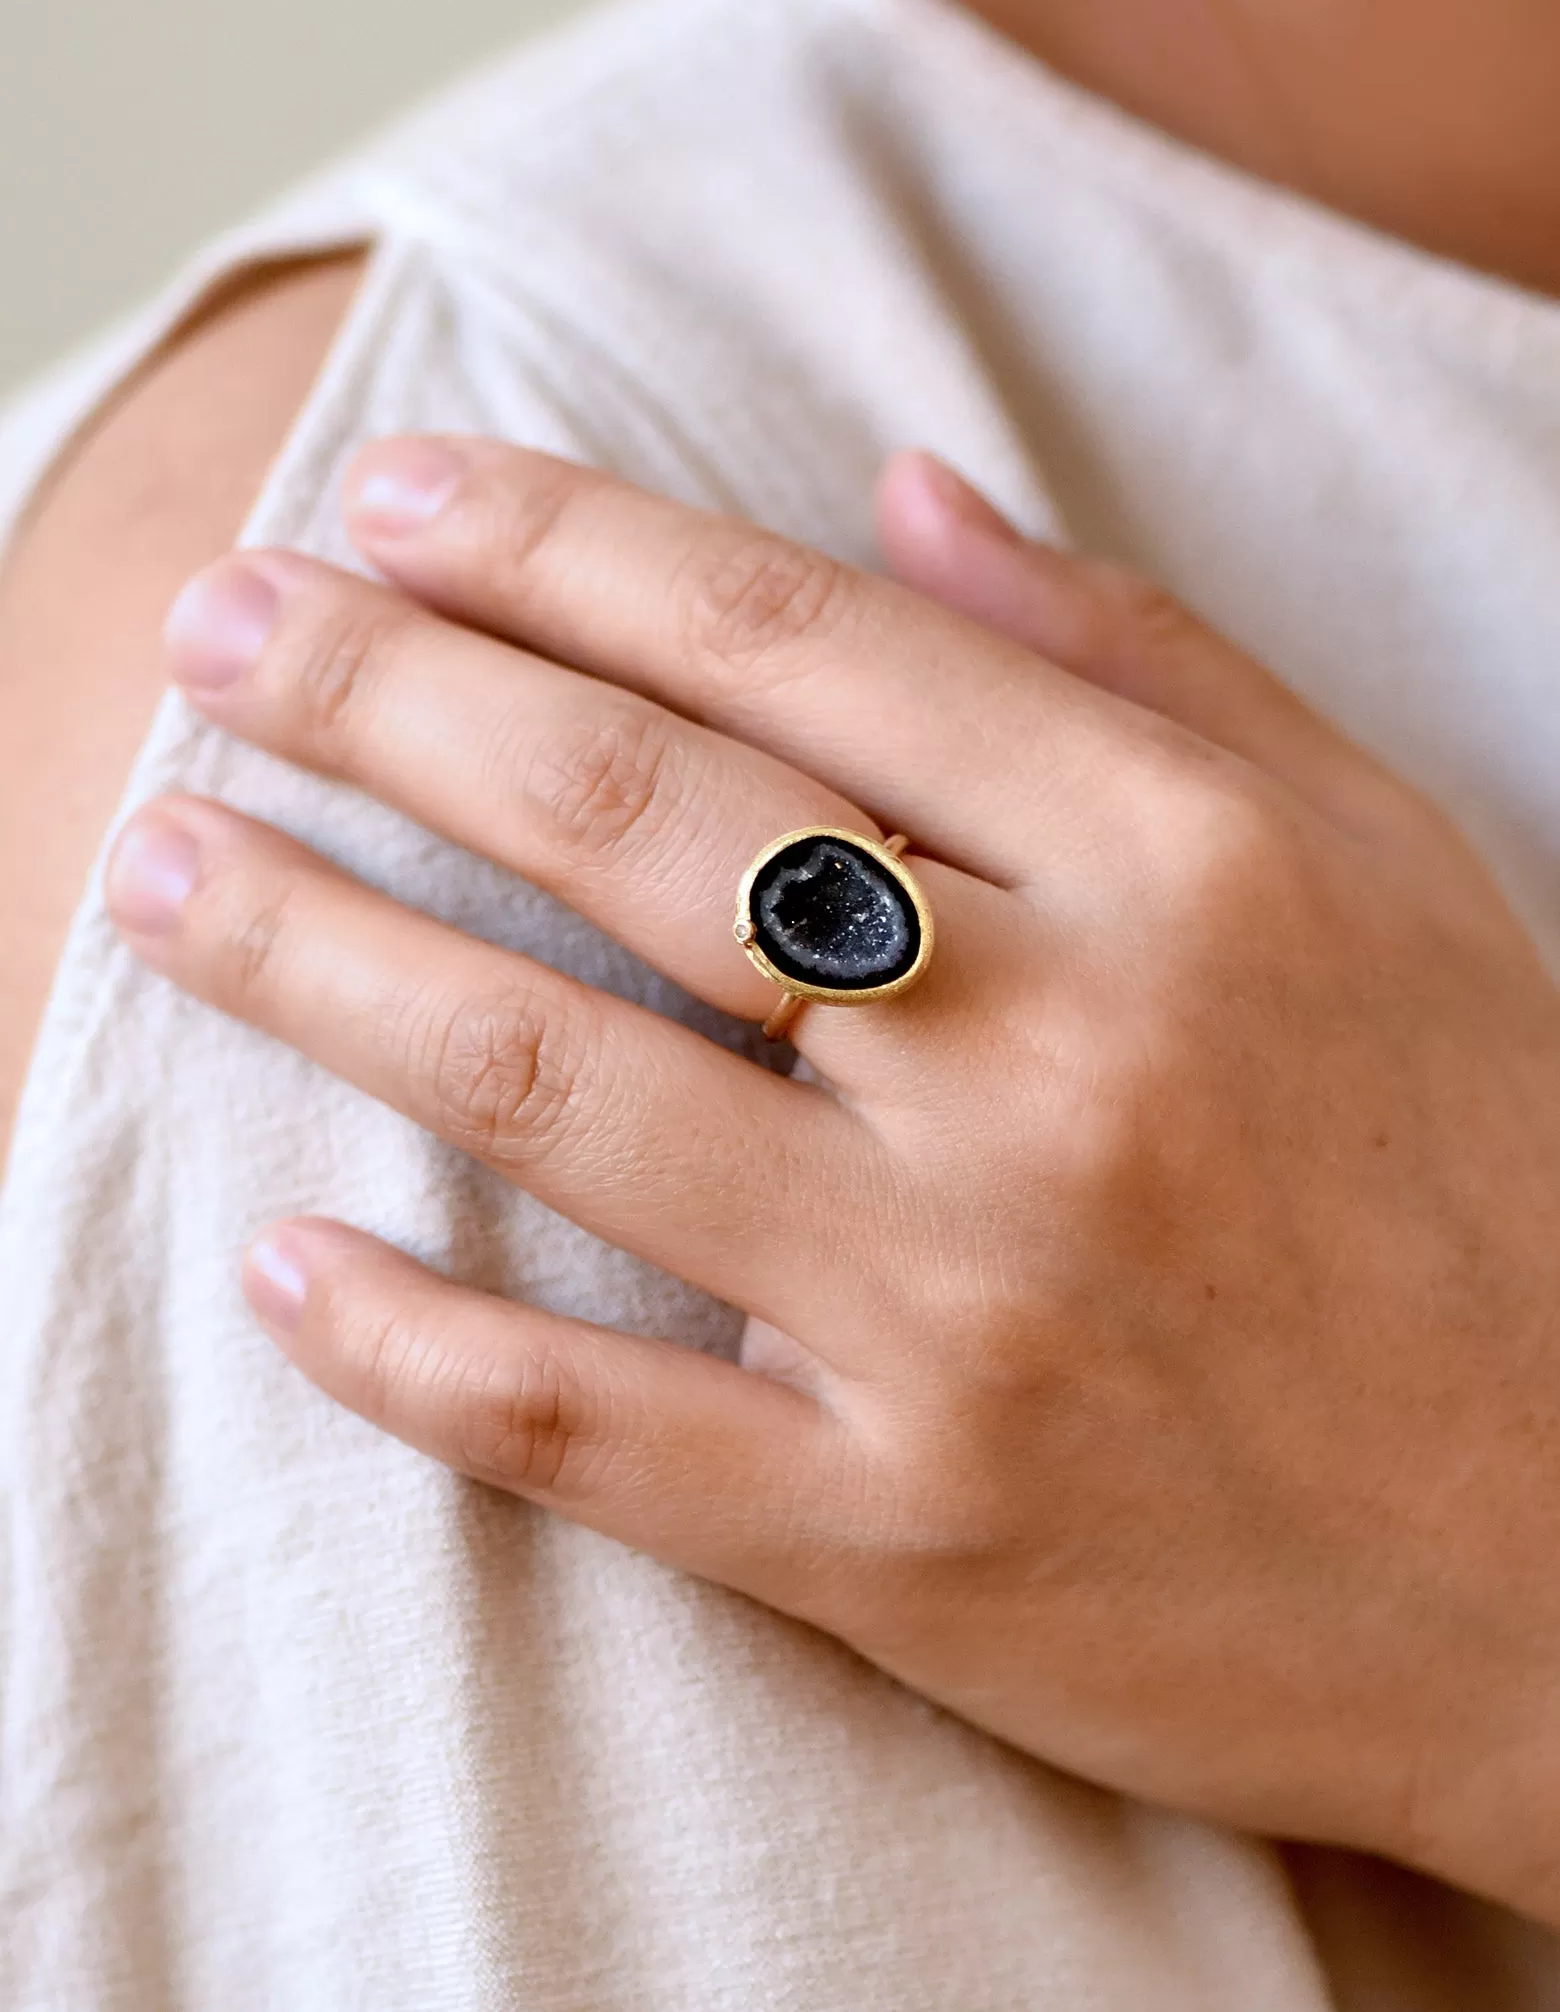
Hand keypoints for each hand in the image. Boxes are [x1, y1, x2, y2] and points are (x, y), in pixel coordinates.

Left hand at [105, 440, 1559, 1920]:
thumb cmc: (1492, 1174)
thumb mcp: (1370, 864)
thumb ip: (1130, 659)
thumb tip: (890, 488)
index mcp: (1181, 869)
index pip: (792, 646)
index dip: (558, 545)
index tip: (389, 496)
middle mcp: (1059, 1066)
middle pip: (636, 826)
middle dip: (381, 696)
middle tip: (217, 625)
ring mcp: (967, 1311)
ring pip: (562, 1090)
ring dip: (319, 956)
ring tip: (159, 862)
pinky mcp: (904, 1534)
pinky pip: (596, 1429)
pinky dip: (411, 1348)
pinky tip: (281, 1263)